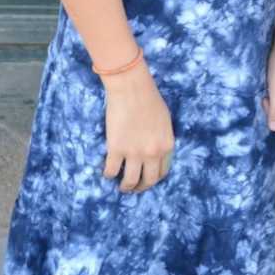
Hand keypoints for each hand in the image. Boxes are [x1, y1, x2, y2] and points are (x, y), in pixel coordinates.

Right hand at [102, 59, 174, 192]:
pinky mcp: (116, 149)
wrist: (131, 87)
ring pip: (129, 181)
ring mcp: (134, 153)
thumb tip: (156, 153)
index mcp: (167, 145)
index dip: (154, 178)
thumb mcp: (164, 121)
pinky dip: (108, 174)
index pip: (163, 171)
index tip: (148, 178)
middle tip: (134, 187)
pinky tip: (107, 172)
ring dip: (125, 187)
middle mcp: (153, 153)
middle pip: (148, 181)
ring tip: (121, 186)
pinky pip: (111, 171)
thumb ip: (162, 139)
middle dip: (141, 187)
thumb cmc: (149, 98)